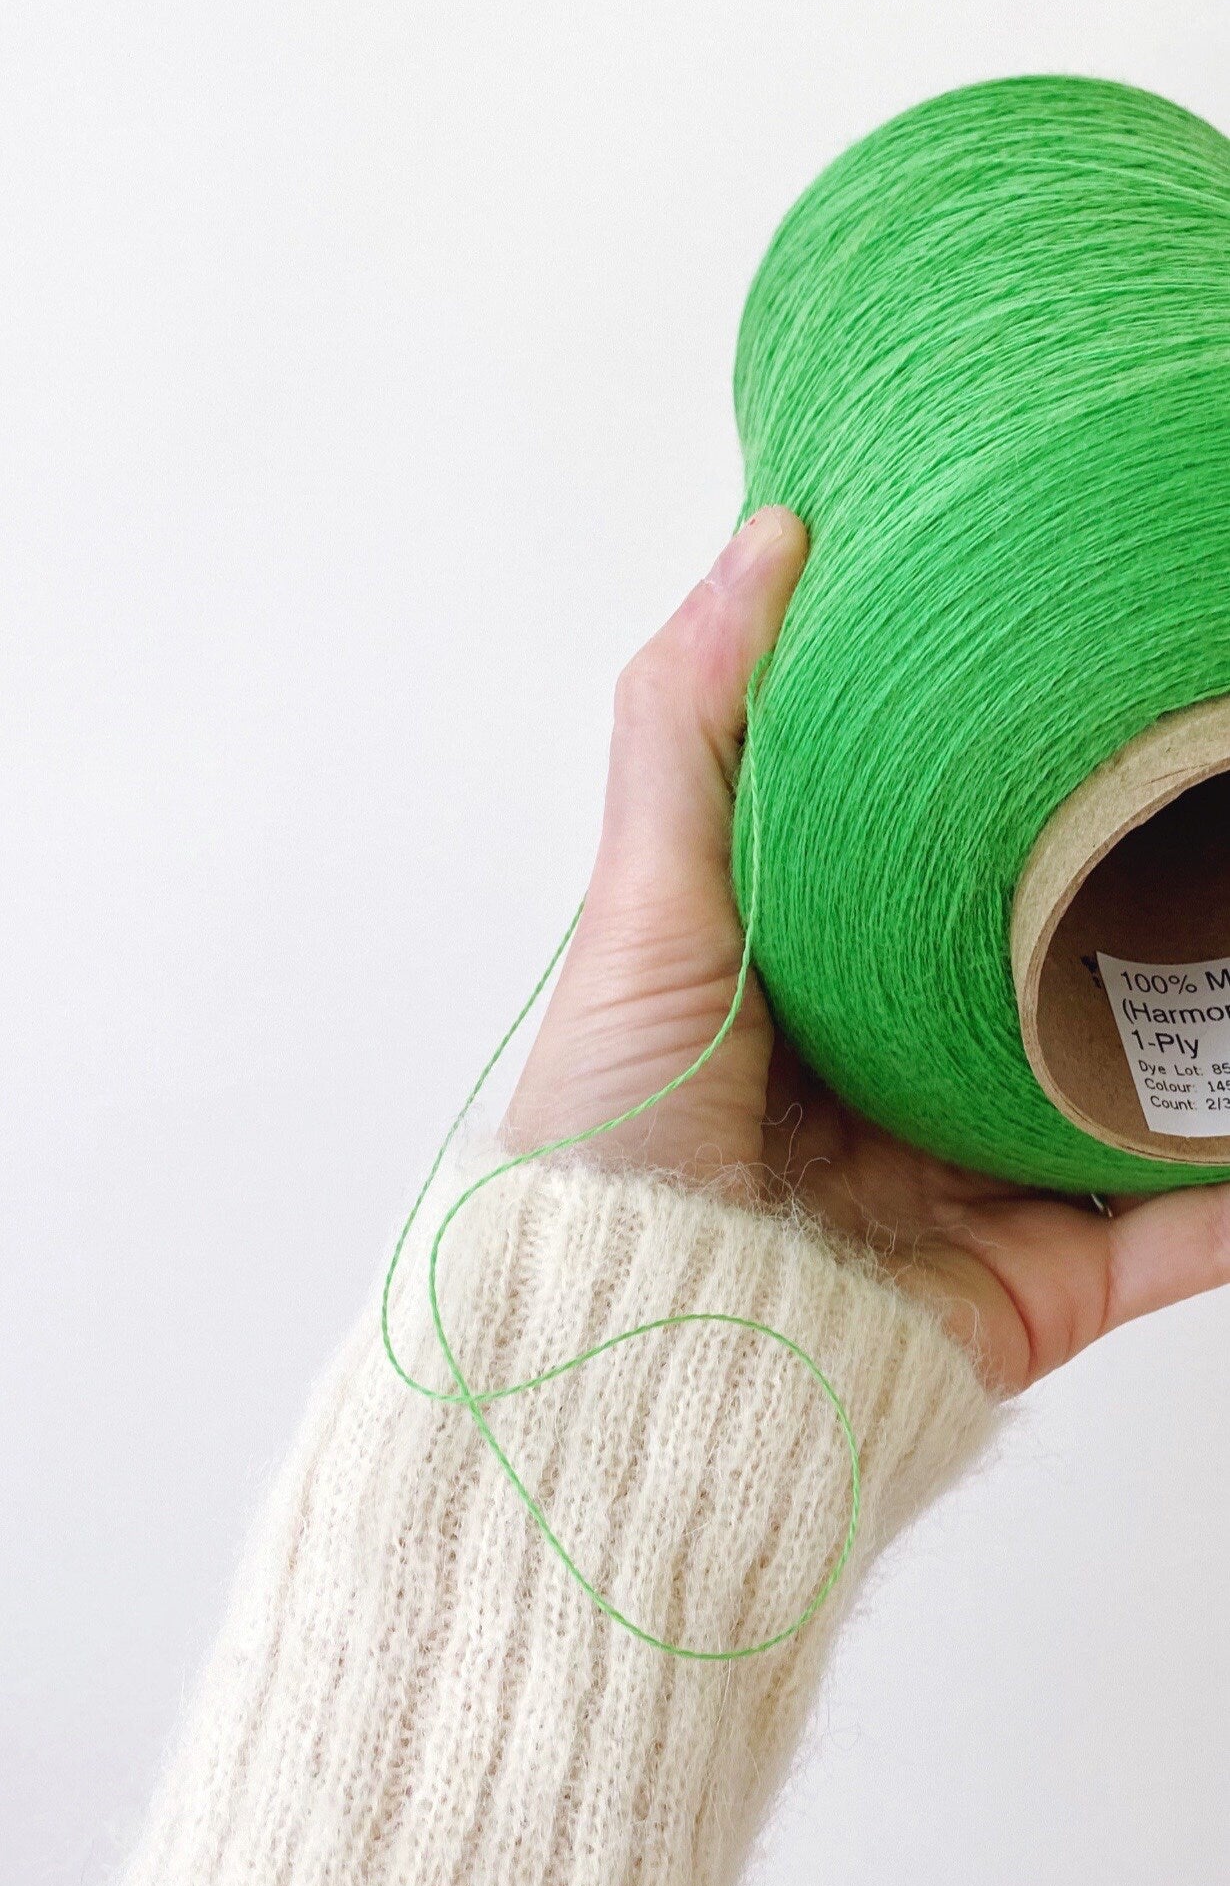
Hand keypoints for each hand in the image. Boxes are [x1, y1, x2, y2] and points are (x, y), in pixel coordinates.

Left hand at [503, 509, 1229, 1393]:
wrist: (629, 1351)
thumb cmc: (615, 1128)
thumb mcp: (643, 898)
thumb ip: (693, 723)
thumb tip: (770, 534)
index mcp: (821, 984)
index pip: (935, 867)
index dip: (1006, 784)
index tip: (1083, 688)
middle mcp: (904, 1080)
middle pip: (1053, 977)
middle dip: (1141, 909)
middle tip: (1208, 811)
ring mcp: (979, 1186)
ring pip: (1132, 1100)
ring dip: (1214, 1041)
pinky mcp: (1036, 1285)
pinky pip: (1172, 1235)